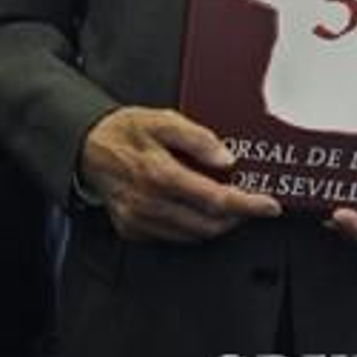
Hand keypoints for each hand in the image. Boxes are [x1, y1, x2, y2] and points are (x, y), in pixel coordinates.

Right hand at [79, 106, 280, 242]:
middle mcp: (150, 203)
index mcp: (160, 175)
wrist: (87, 146)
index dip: (248, 205)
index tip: (269, 206)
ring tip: (223, 203)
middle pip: (209, 224)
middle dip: (236, 217)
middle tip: (248, 201)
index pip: (216, 199)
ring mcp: (140, 220)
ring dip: (216, 224)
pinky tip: (193, 208)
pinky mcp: (133, 230)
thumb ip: (197, 138)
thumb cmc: (125, 131)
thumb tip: (227, 159)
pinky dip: (191, 227)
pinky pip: (173, 237)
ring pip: (194, 235)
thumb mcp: (162, 119)